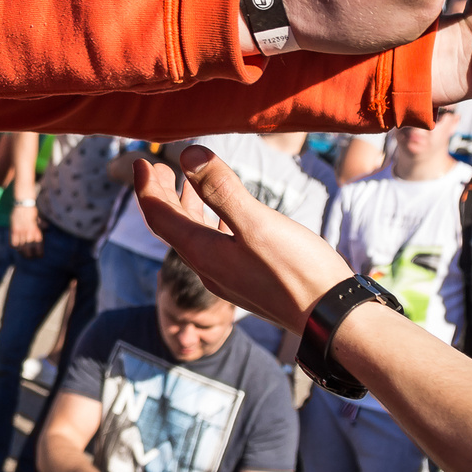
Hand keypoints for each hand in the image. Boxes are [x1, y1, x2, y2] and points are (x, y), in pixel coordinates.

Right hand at [10, 203, 42, 255]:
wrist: (23, 203)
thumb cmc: (32, 211)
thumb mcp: (39, 218)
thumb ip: (42, 225)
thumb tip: (47, 227)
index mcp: (37, 232)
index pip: (38, 248)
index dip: (39, 254)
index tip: (39, 255)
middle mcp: (29, 234)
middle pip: (28, 251)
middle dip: (30, 256)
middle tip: (30, 257)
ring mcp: (20, 233)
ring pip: (20, 248)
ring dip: (22, 252)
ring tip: (23, 254)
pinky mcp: (13, 230)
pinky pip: (13, 243)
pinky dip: (15, 246)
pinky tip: (16, 247)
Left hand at [134, 149, 349, 332]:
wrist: (331, 318)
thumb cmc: (297, 272)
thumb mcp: (257, 224)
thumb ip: (221, 190)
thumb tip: (187, 154)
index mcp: (203, 254)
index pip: (160, 218)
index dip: (147, 188)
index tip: (140, 161)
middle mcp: (210, 268)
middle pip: (174, 227)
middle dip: (163, 196)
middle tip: (156, 168)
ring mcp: (230, 276)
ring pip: (197, 235)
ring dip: (188, 207)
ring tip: (187, 182)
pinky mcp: (250, 279)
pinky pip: (219, 245)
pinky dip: (214, 222)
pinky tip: (228, 217)